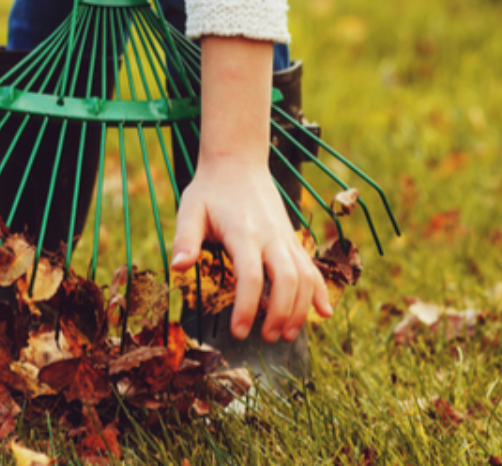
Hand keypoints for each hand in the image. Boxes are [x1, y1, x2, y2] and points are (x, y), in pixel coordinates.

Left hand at [171, 155, 331, 341]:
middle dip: (280, 314)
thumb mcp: (190, 209)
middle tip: (267, 339)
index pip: (251, 275)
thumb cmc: (211, 190)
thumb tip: (178, 268)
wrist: (238, 162)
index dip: (247, 307)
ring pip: (304, 276)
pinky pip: (312, 266)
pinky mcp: (292, 239)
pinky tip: (323, 313)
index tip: (238, 332)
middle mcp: (270, 235)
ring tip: (287, 335)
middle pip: (286, 279)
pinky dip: (319, 290)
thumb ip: (185, 239)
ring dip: (300, 309)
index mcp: (243, 232)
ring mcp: (285, 237)